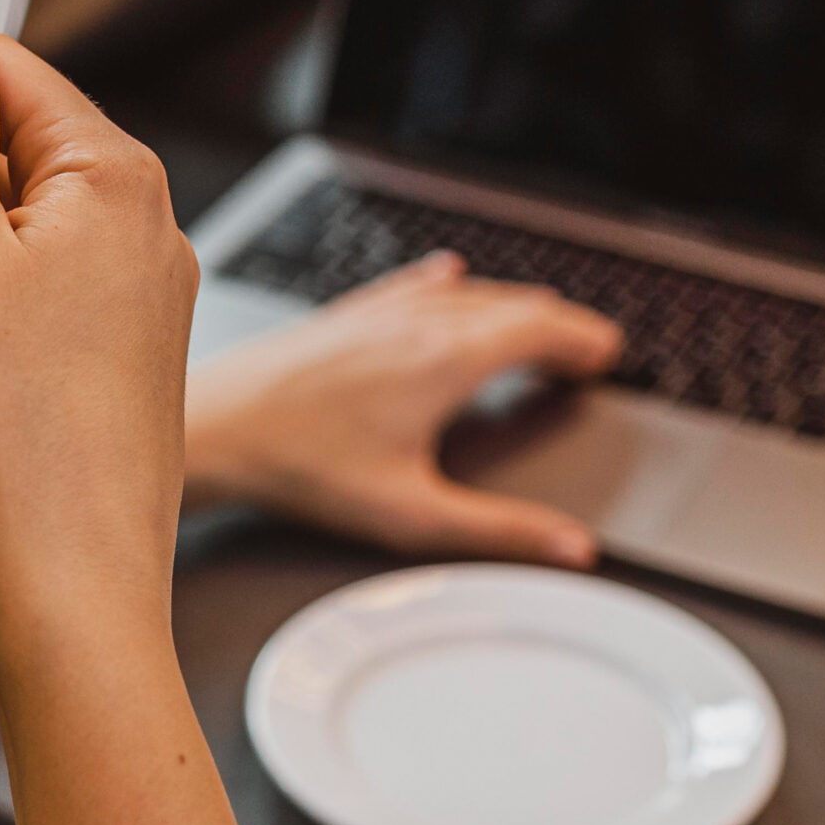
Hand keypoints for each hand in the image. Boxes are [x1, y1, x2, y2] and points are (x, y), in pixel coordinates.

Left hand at [185, 251, 623, 566]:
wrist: (218, 428)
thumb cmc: (303, 469)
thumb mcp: (414, 513)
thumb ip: (500, 529)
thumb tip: (569, 546)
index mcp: (447, 360)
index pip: (541, 327)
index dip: (583, 338)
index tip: (607, 354)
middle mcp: (418, 321)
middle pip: (512, 303)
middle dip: (557, 323)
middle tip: (585, 348)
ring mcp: (379, 310)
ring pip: (465, 293)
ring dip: (509, 305)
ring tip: (533, 326)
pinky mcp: (345, 313)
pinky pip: (412, 285)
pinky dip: (448, 287)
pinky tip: (446, 278)